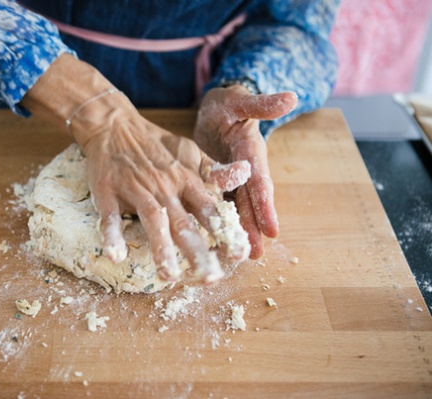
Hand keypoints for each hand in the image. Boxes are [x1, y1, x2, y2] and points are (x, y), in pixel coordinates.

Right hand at [79, 99, 250, 283]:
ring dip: (160, 248)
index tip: (240, 255)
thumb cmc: (156, 143)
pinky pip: (110, 215)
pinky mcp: (108, 192)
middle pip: (184, 222)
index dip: (225, 232)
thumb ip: (214, 170)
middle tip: (210, 277)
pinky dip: (112, 234)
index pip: (210, 210)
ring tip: (169, 276)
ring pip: (152, 220)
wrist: (114, 125)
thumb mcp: (190, 151)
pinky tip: (115, 256)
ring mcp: (136, 190)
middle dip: (197, 251)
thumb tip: (245, 174)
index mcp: (185, 180)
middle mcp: (164, 187)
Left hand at [193, 85, 296, 258]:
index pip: (260, 181)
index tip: (272, 229)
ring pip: (236, 206)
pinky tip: (214, 239)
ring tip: (239, 256)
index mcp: (252, 153)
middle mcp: (244, 170)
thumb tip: (291, 97)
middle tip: (255, 254)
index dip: (265, 205)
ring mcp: (231, 178)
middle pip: (250, 202)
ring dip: (238, 230)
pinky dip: (219, 220)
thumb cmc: (229, 103)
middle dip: (253, 227)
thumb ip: (262, 103)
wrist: (216, 109)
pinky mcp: (216, 182)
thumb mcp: (241, 100)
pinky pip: (219, 202)